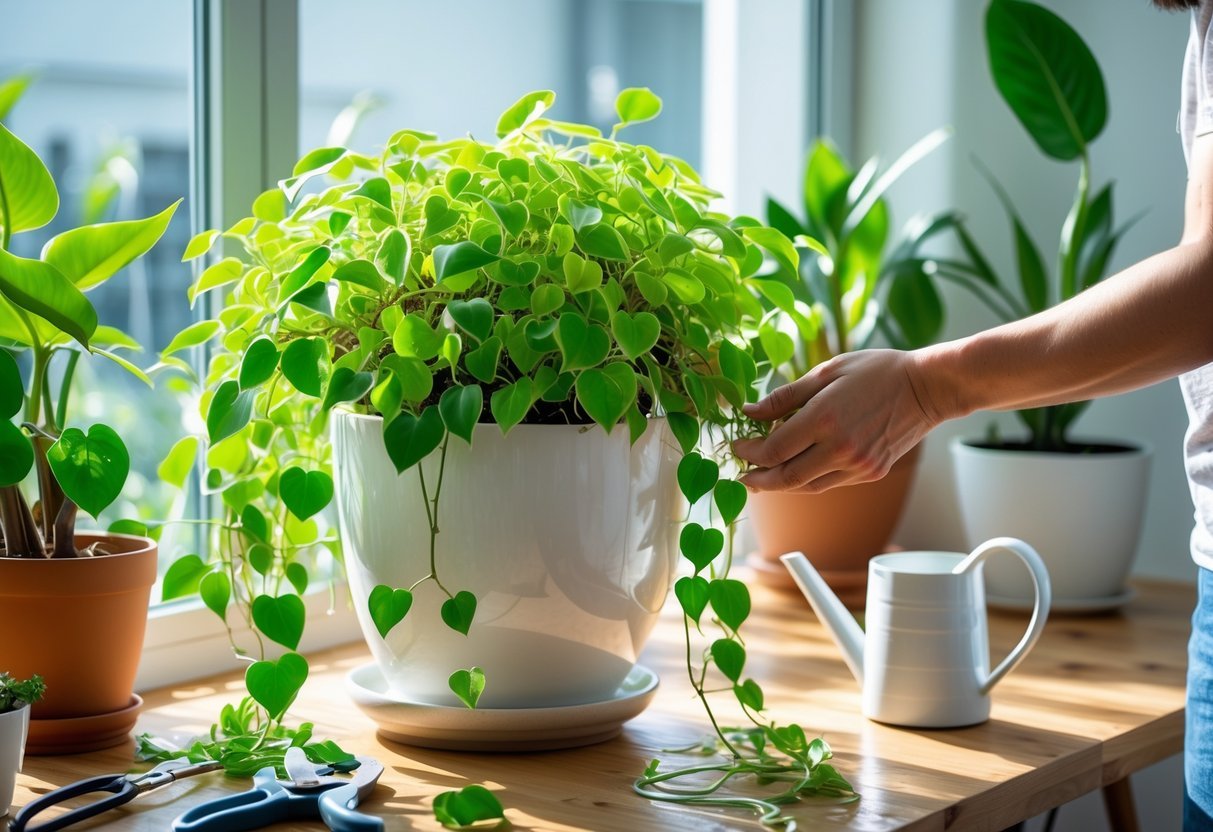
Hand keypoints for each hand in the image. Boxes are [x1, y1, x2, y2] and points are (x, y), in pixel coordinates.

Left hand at [733, 349, 941, 492]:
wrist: (928, 387)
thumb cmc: (878, 371)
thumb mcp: (827, 371)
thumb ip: (785, 396)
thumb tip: (749, 412)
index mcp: (824, 418)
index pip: (773, 449)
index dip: (748, 452)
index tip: (737, 445)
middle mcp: (840, 448)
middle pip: (785, 477)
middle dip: (758, 479)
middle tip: (742, 475)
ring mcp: (857, 465)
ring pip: (806, 486)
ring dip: (780, 483)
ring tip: (763, 477)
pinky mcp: (871, 473)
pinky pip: (829, 483)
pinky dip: (808, 479)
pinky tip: (797, 469)